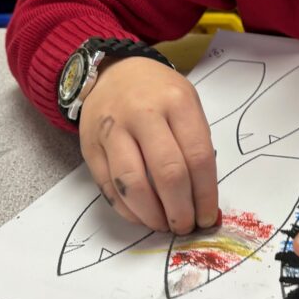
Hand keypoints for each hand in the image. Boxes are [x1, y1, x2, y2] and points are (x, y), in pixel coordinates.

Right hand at [79, 57, 217, 233]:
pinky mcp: (90, 146)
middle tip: (186, 226)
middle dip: (180, 210)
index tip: (207, 216)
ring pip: (132, 184)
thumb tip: (203, 199)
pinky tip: (141, 216)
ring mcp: (113, 130)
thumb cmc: (159, 93)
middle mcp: (144, 114)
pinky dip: (127, 210)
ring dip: (152, 215)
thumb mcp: (187, 103)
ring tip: (164, 225)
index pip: (198, 157)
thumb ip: (195, 144)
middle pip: (167, 173)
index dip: (205, 194)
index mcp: (177, 102)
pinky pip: (109, 187)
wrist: (112, 72)